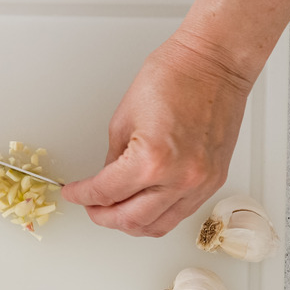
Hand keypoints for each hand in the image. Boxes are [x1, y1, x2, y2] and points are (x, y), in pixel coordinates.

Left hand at [62, 31, 252, 236]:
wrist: (214, 64)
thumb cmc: (174, 77)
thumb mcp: (124, 119)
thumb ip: (113, 159)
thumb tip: (106, 182)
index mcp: (151, 160)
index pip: (107, 193)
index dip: (83, 196)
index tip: (74, 194)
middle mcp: (179, 179)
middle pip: (131, 220)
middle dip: (103, 216)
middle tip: (91, 206)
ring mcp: (200, 184)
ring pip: (157, 226)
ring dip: (130, 223)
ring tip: (114, 209)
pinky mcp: (214, 182)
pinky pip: (180, 214)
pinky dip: (157, 215)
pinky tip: (144, 204)